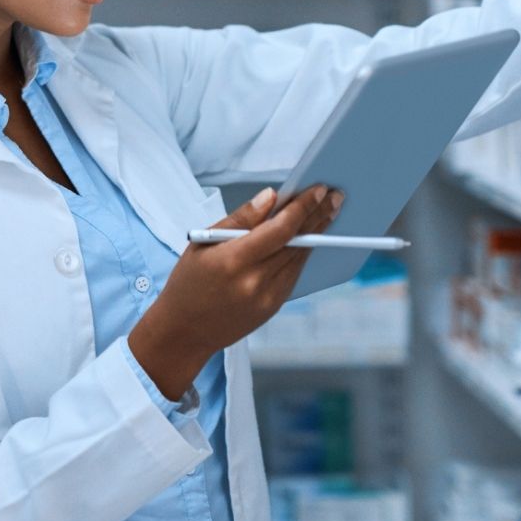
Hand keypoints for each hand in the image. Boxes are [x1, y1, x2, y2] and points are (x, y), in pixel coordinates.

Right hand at [128, 185, 341, 398]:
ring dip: (317, 232)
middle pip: (297, 242)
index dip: (303, 207)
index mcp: (233, 261)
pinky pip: (294, 273)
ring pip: (300, 257)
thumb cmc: (188, 282)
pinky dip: (303, 251)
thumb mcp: (203, 243)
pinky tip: (311, 236)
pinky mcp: (274, 307)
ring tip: (329, 211)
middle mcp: (254, 281)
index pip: (280, 229)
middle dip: (318, 215)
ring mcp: (267, 297)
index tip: (319, 189)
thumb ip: (240, 218)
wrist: (184, 331)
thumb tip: (271, 196)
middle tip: (336, 196)